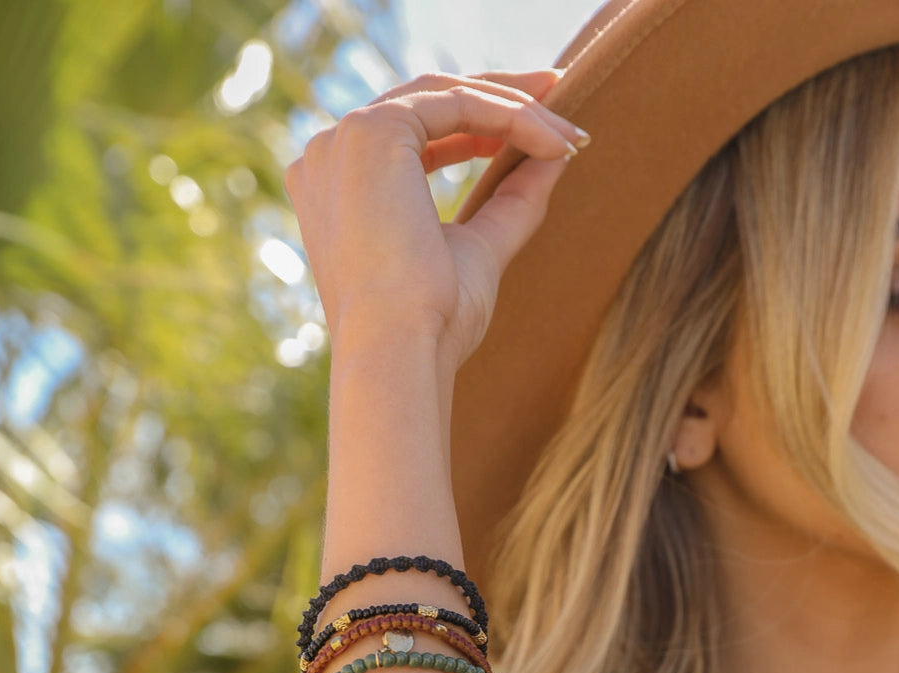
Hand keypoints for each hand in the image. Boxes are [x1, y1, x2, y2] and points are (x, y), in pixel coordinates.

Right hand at [284, 72, 585, 371]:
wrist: (401, 353)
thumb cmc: (431, 325)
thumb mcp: (479, 251)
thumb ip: (511, 203)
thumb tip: (555, 156)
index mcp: (340, 188)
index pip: (415, 131)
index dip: (479, 124)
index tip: (538, 131)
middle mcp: (331, 157)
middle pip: (429, 100)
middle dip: (502, 96)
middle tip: (561, 92)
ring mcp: (344, 141)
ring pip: (446, 95)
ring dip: (515, 108)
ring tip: (568, 136)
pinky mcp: (371, 132)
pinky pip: (457, 103)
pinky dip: (511, 117)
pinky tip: (553, 143)